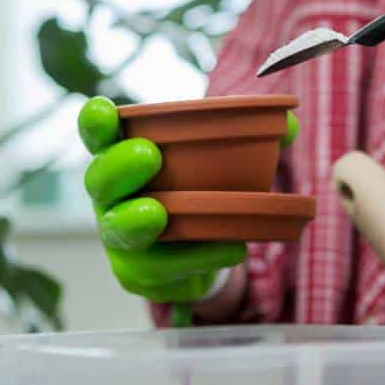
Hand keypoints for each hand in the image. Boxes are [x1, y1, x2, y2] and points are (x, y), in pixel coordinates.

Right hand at [78, 98, 298, 301]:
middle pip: (100, 181)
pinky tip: (231, 247)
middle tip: (149, 156)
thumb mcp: (224, 165)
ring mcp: (120, 239)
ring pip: (120, 231)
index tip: (102, 109)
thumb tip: (289, 124)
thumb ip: (255, 141)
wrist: (203, 253)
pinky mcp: (139, 275)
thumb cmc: (202, 194)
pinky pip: (162, 268)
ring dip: (137, 221)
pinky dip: (200, 256)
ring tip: (157, 212)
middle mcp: (113, 197)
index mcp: (127, 157)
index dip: (95, 123)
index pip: (101, 136)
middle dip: (119, 168)